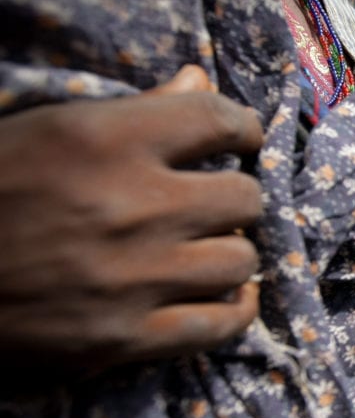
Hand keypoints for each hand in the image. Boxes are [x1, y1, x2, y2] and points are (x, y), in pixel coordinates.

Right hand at [0, 65, 264, 373]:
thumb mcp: (48, 131)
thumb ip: (135, 109)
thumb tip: (200, 80)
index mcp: (104, 139)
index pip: (217, 119)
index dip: (243, 129)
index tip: (241, 140)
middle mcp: (129, 206)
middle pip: (243, 198)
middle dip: (235, 198)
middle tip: (214, 205)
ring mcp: (131, 277)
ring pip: (240, 261)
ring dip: (231, 254)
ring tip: (208, 251)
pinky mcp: (124, 338)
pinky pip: (221, 325)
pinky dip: (235, 310)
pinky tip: (229, 297)